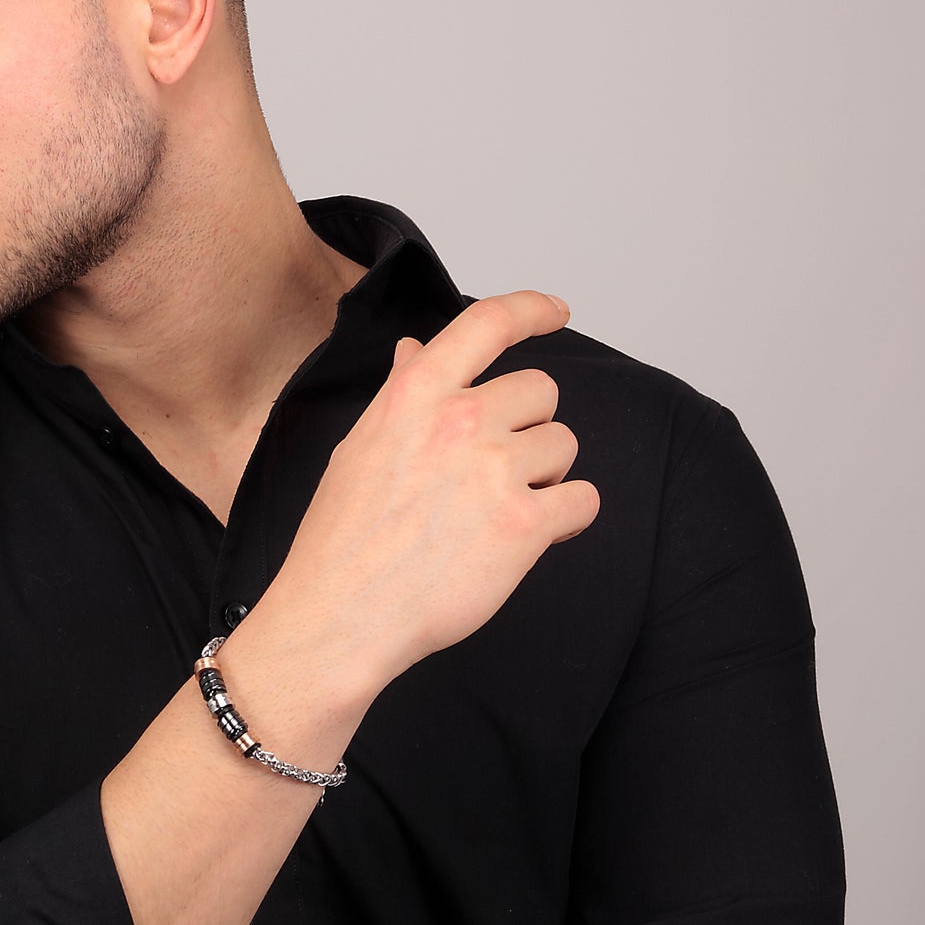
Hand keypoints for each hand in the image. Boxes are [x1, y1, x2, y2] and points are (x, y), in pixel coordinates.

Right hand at [268, 289, 597, 695]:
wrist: (341, 615)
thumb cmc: (342, 538)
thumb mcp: (359, 446)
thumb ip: (401, 392)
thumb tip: (418, 349)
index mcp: (415, 395)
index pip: (488, 323)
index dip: (532, 310)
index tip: (554, 312)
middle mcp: (460, 421)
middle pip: (541, 391)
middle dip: (528, 425)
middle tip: (495, 467)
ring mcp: (495, 471)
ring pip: (564, 445)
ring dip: (546, 475)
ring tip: (502, 508)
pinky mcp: (525, 526)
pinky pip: (584, 500)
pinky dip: (568, 518)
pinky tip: (533, 534)